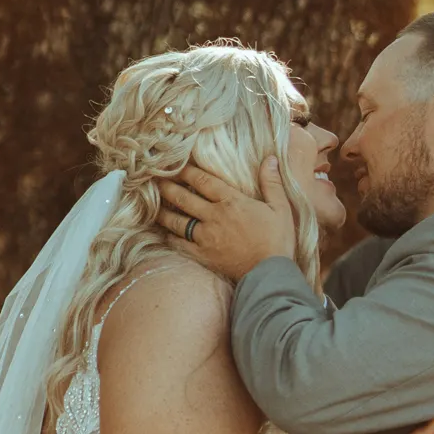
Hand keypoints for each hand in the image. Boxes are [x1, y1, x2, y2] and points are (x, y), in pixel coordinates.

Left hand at [157, 159, 296, 280]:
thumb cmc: (277, 241)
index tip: (174, 165)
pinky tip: (163, 232)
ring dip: (163, 211)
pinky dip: (169, 237)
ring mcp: (206, 238)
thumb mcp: (280, 208)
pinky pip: (180, 244)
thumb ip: (271, 182)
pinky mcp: (203, 256)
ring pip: (177, 221)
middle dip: (167, 187)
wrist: (270, 275)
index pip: (202, 181)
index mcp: (231, 201)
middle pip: (183, 198)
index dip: (186, 171)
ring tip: (153, 205)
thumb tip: (270, 158)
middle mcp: (214, 217)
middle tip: (154, 180)